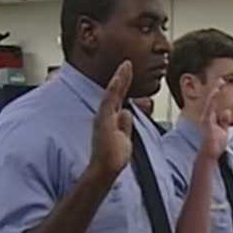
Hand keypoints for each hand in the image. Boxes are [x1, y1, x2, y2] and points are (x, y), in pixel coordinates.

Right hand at [88, 60, 132, 178]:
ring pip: (113, 93)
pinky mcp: (104, 118)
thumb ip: (125, 125)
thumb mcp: (124, 138)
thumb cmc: (113, 158)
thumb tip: (128, 112)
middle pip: (116, 93)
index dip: (123, 86)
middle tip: (128, 64)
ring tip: (127, 65)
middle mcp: (106, 116)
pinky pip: (110, 98)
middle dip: (122, 78)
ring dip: (121, 78)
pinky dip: (116, 86)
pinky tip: (121, 75)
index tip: (128, 73)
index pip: (118, 100)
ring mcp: (104, 116)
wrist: (106, 168)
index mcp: (111, 120)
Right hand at [197, 79, 227, 160]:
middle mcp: (208, 117)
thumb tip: (226, 111)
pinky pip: (210, 108)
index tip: (222, 85)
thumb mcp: (223, 130)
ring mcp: (206, 119)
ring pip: (210, 102)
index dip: (218, 94)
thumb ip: (224, 121)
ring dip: (214, 91)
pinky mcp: (207, 122)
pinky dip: (212, 100)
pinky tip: (216, 93)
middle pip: (212, 100)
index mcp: (211, 119)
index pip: (216, 104)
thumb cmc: (215, 144)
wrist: (210, 154)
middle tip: (220, 79)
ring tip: (219, 82)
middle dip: (216, 90)